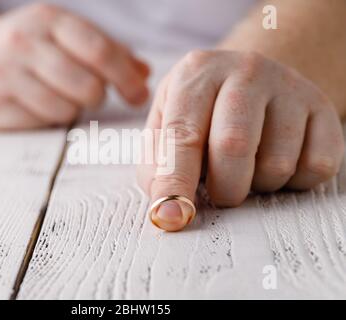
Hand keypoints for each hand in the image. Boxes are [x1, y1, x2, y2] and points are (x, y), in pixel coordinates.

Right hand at [0, 4, 148, 129]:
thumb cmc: (26, 49)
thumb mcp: (62, 37)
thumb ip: (106, 52)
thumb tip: (144, 74)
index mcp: (48, 19)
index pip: (101, 51)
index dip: (126, 78)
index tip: (138, 97)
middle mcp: (23, 41)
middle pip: (88, 86)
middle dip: (97, 98)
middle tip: (90, 96)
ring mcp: (1, 72)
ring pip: (65, 109)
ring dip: (70, 110)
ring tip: (55, 96)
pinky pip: (39, 122)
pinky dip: (46, 119)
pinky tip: (35, 106)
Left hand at [138, 50, 343, 230]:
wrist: (255, 80)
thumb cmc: (204, 109)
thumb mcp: (167, 120)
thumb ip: (158, 161)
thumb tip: (165, 206)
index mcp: (197, 72)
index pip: (182, 135)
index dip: (175, 182)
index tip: (172, 218)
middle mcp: (246, 71)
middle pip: (234, 147)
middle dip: (223, 188)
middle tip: (220, 193)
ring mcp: (289, 87)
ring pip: (277, 164)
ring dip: (257, 185)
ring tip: (248, 166)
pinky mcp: (323, 108)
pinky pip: (315, 168)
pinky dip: (292, 182)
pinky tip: (277, 160)